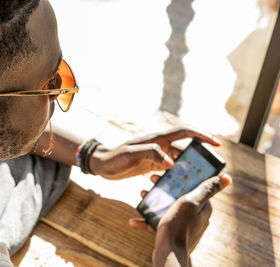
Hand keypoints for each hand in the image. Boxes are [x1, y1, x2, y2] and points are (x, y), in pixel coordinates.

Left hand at [89, 127, 220, 179]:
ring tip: (195, 180)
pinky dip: (175, 175)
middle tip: (209, 169)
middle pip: (184, 149)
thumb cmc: (115, 157)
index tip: (216, 143)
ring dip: (186, 169)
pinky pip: (168, 170)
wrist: (102, 165)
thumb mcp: (132, 154)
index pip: (185, 132)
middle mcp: (159, 146)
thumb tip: (172, 163)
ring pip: (178, 160)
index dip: (201, 135)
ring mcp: (156, 156)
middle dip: (197, 157)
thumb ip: (152, 154)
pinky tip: (179, 185)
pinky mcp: (151, 166)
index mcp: (158, 138)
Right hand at [129, 174, 231, 266]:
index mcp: (203, 207)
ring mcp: (184, 225)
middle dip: (165, 187)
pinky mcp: (173, 233)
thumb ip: (206, 189)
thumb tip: (227, 178)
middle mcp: (196, 216)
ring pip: (168, 207)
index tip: (170, 170)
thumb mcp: (191, 202)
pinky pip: (159, 222)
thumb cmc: (179, 226)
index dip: (183, 176)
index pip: (196, 185)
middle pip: (179, 195)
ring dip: (154, 200)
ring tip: (143, 194)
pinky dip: (148, 220)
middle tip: (152, 179)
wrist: (169, 254)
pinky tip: (135, 220)